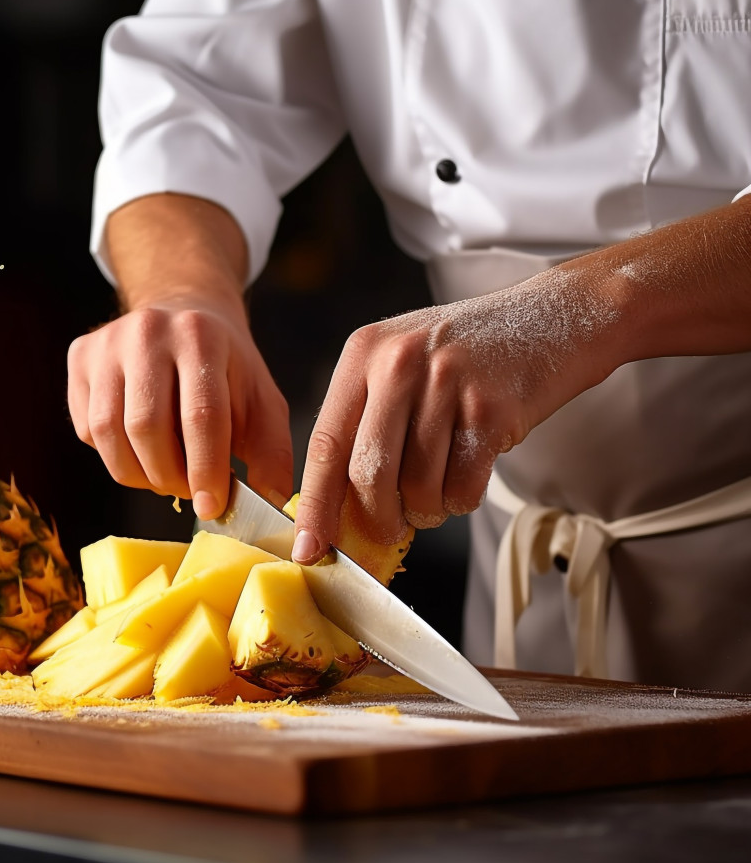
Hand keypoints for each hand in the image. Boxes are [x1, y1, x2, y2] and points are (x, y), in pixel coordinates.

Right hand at [68, 193, 292, 517]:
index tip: (212, 507)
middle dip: (169, 476)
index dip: (205, 469)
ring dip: (139, 474)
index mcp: (201, 336)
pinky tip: (142, 449)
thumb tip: (271, 502)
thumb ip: (271, 452)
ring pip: (109, 432)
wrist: (185, 313)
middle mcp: (148, 331)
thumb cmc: (228, 368)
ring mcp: (107, 342)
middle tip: (189, 491)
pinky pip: (87, 428)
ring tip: (166, 476)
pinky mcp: (81, 357)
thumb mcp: (262, 401)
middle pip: (147, 427)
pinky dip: (116, 455)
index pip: (200, 415)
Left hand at [291, 267, 624, 563]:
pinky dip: (461, 500)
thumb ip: (366, 419)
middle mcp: (397, 364)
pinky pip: (462, 488)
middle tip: (390, 528)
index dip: (315, 504)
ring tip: (440, 488)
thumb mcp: (401, 360)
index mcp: (363, 353)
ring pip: (417, 488)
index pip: (325, 443)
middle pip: (368, 474)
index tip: (309, 546)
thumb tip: (336, 504)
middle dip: (377, 518)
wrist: (553, 316)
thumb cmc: (469, 350)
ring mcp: (445, 383)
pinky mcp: (490, 408)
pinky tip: (468, 476)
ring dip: (428, 509)